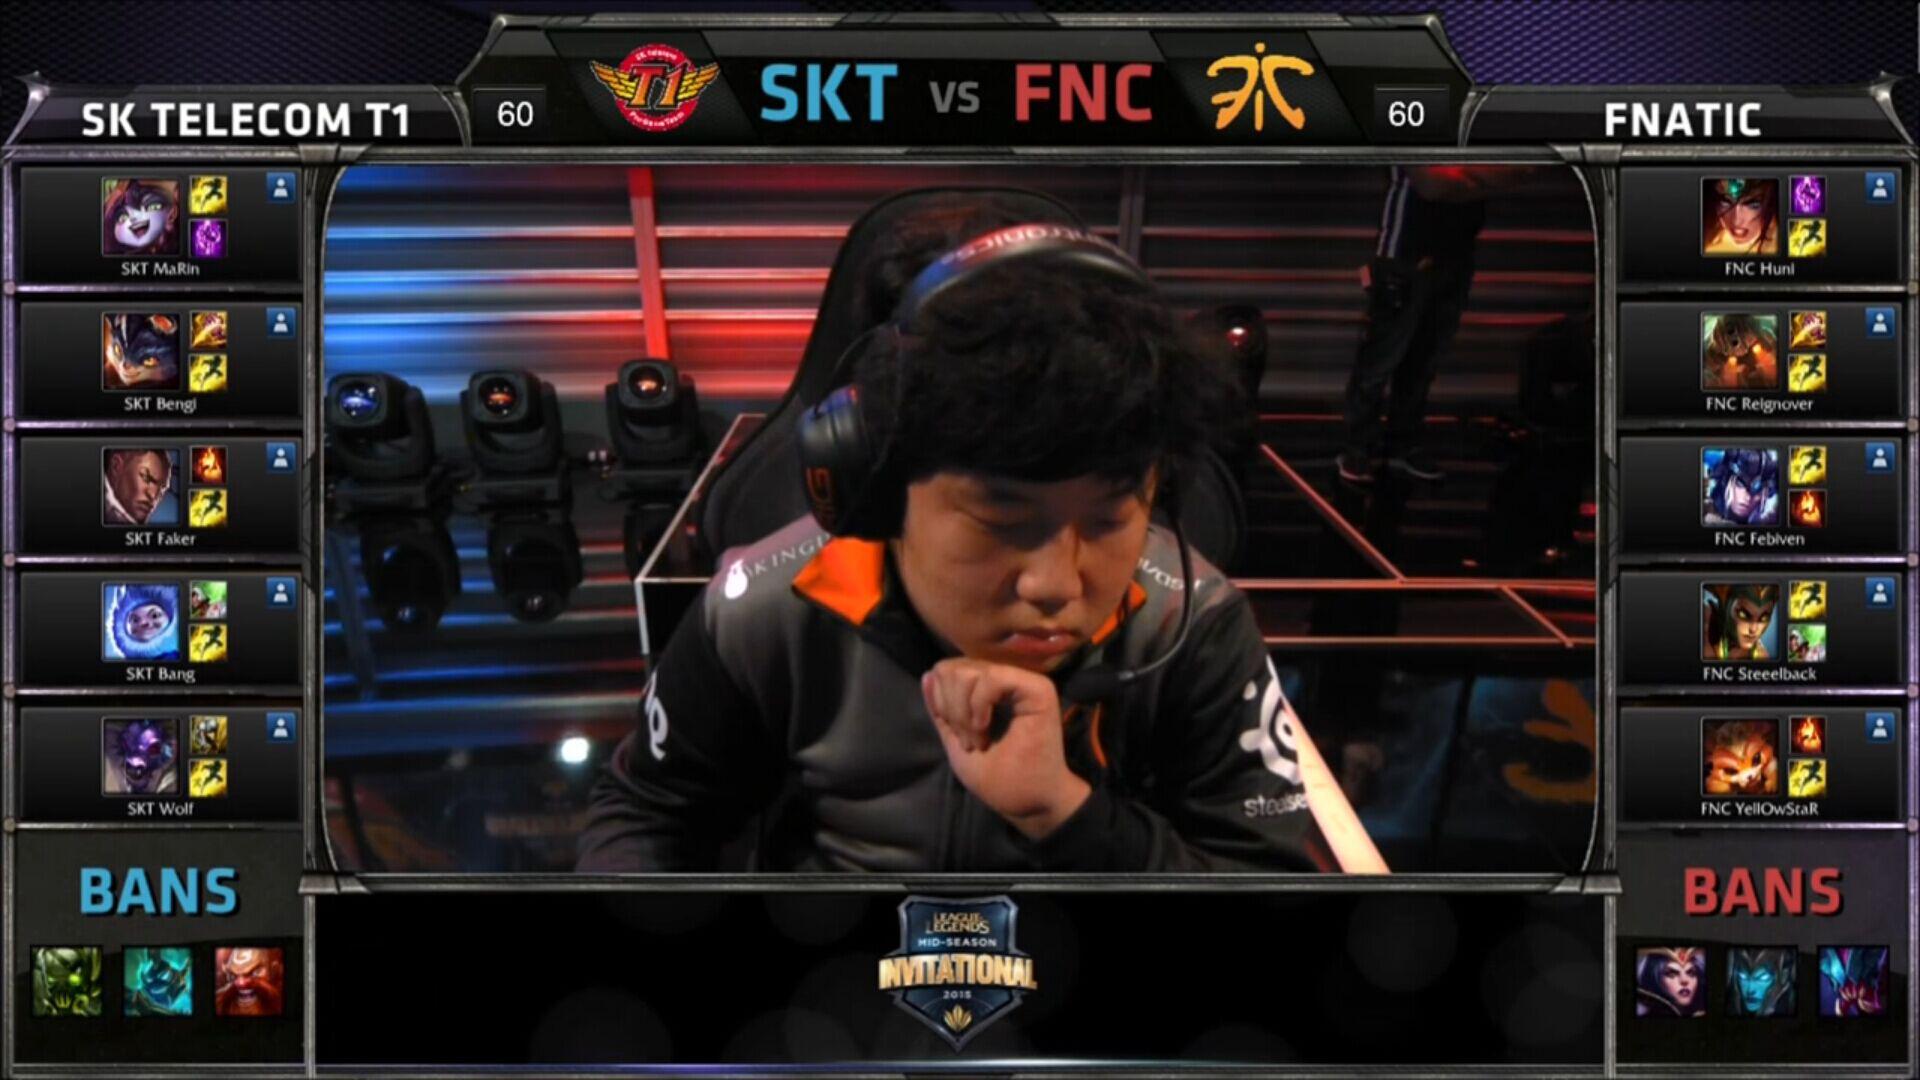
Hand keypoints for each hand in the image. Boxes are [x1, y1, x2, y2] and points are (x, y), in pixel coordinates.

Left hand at [921, 657, 1091, 839]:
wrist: (1028, 802)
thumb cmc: (997, 777)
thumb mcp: (957, 740)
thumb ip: (942, 710)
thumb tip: (928, 675)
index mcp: (986, 689)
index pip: (948, 671)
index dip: (941, 702)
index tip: (957, 737)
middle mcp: (1005, 678)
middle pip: (953, 669)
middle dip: (951, 709)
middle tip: (969, 741)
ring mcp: (1022, 681)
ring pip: (968, 672)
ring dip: (964, 713)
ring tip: (979, 740)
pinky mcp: (1038, 688)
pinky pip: (992, 677)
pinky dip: (979, 704)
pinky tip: (985, 728)